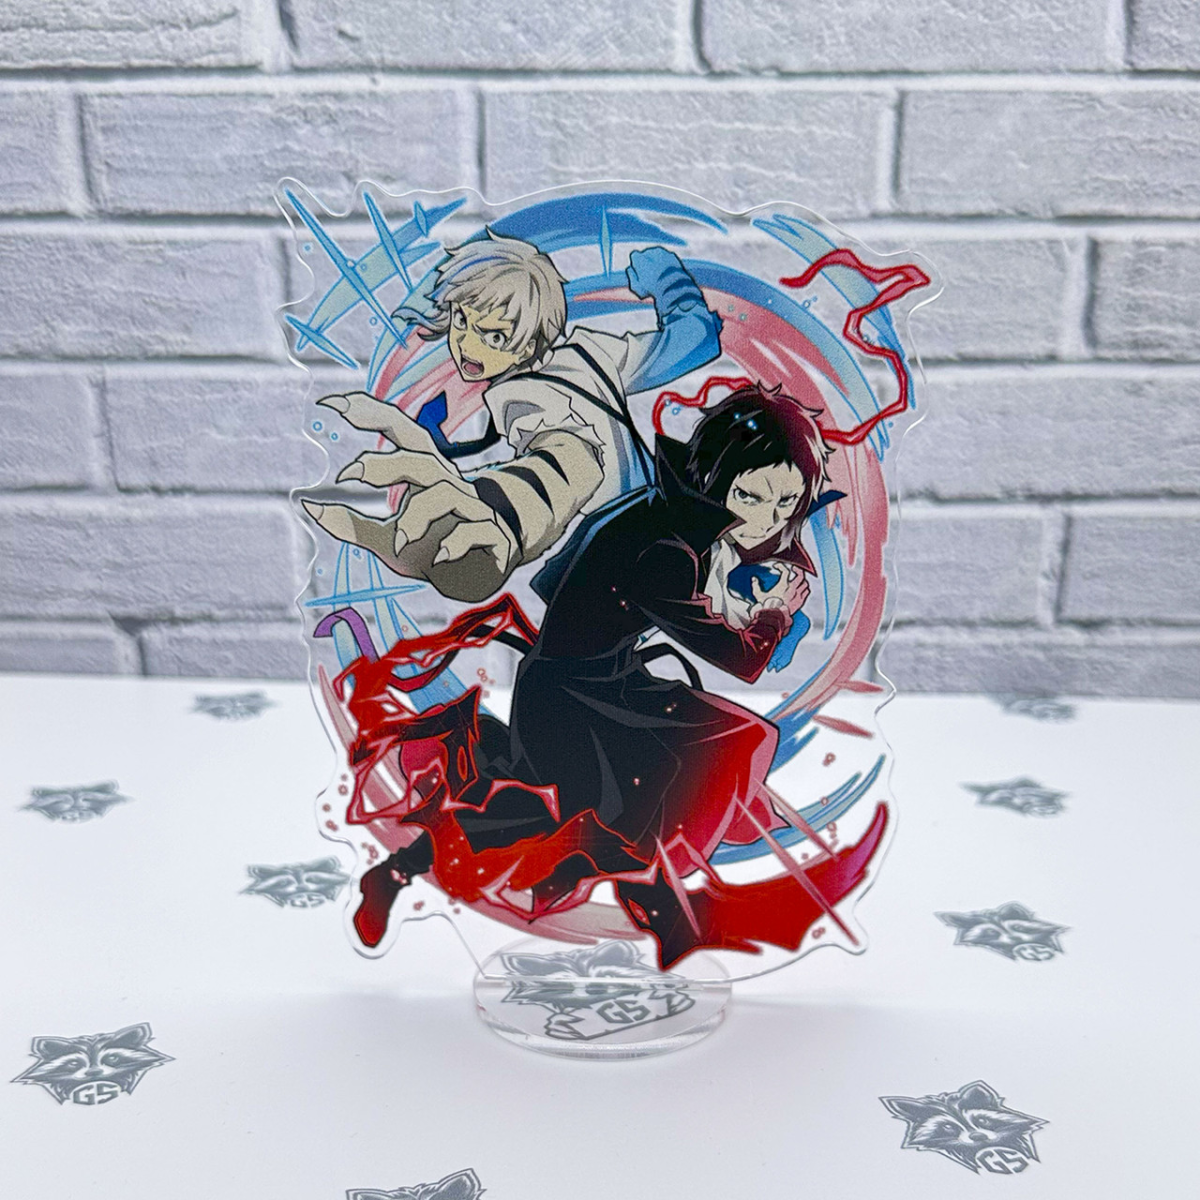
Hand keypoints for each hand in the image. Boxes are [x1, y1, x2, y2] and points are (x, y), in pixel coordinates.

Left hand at [301, 392, 518, 597]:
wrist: (479, 578)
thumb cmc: (430, 551)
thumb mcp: (386, 542)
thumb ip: (351, 525)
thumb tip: (309, 505)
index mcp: (425, 475)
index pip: (401, 430)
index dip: (370, 412)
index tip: (332, 403)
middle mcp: (449, 484)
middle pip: (422, 457)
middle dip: (386, 463)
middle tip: (350, 475)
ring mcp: (473, 509)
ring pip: (445, 493)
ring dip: (417, 516)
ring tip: (400, 541)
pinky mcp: (492, 536)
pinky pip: (475, 530)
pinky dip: (456, 542)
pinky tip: (442, 558)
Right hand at [626, 247, 685, 300]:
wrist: (672, 286)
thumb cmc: (652, 289)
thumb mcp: (636, 287)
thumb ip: (631, 276)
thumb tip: (630, 269)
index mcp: (639, 258)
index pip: (634, 256)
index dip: (636, 265)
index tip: (640, 273)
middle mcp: (649, 251)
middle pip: (646, 255)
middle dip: (647, 263)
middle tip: (651, 276)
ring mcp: (661, 252)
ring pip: (657, 256)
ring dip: (657, 263)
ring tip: (660, 277)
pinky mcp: (672, 255)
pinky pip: (667, 259)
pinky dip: (667, 265)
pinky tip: (668, 275)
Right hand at [749, 564, 809, 615]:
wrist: (774, 617)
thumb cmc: (767, 607)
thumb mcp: (759, 595)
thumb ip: (756, 586)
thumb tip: (754, 580)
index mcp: (782, 585)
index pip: (785, 570)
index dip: (781, 566)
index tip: (777, 566)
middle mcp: (792, 589)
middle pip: (800, 574)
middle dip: (798, 569)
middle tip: (794, 568)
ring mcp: (797, 595)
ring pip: (805, 583)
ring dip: (802, 580)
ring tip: (799, 579)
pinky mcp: (800, 602)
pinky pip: (806, 592)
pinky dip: (805, 589)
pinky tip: (802, 589)